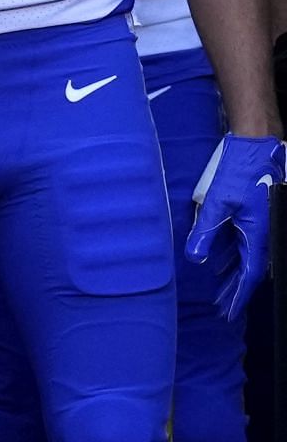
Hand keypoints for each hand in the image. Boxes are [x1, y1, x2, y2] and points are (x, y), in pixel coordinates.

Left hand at [185, 134, 283, 319]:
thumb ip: (205, 231)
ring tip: (218, 288)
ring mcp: (260, 223)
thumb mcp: (218, 202)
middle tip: (220, 306)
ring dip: (232, 272)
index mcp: (258, 235)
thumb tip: (196, 257)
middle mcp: (263, 233)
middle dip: (234, 289)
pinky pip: (243, 240)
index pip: (250, 275)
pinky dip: (231, 252)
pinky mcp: (254, 212)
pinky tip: (219, 257)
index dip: (238, 295)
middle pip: (249, 269)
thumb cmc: (240, 171)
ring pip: (246, 255)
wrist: (258, 145)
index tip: (228, 312)